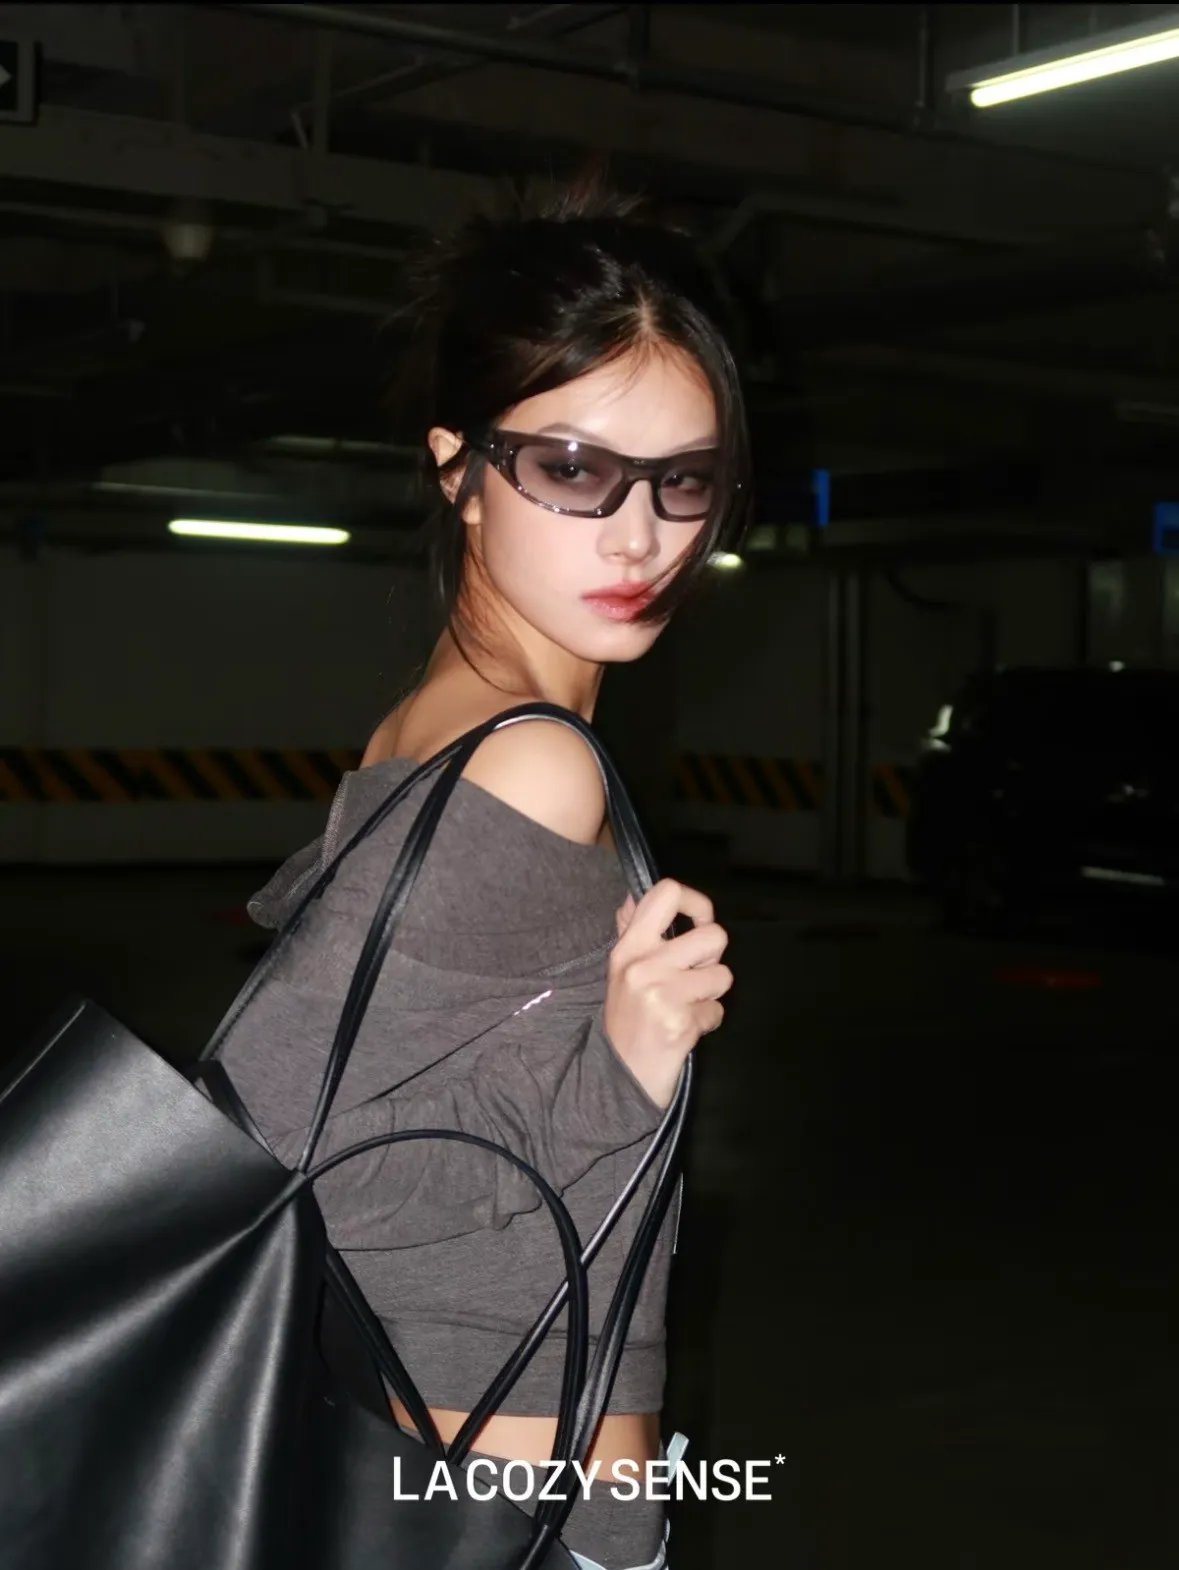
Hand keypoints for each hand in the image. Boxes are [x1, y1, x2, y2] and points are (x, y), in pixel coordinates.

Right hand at [605, 879, 731, 1108]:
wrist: (618, 1076)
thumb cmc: (626, 1019)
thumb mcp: (620, 971)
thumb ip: (630, 931)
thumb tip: (635, 896)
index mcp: (629, 947)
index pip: (667, 893)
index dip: (697, 902)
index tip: (700, 921)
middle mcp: (643, 965)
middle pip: (713, 935)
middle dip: (713, 959)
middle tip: (695, 976)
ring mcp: (662, 994)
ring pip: (722, 975)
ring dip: (712, 994)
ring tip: (688, 1005)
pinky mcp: (680, 1024)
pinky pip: (717, 1011)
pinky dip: (707, 1022)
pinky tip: (686, 1029)